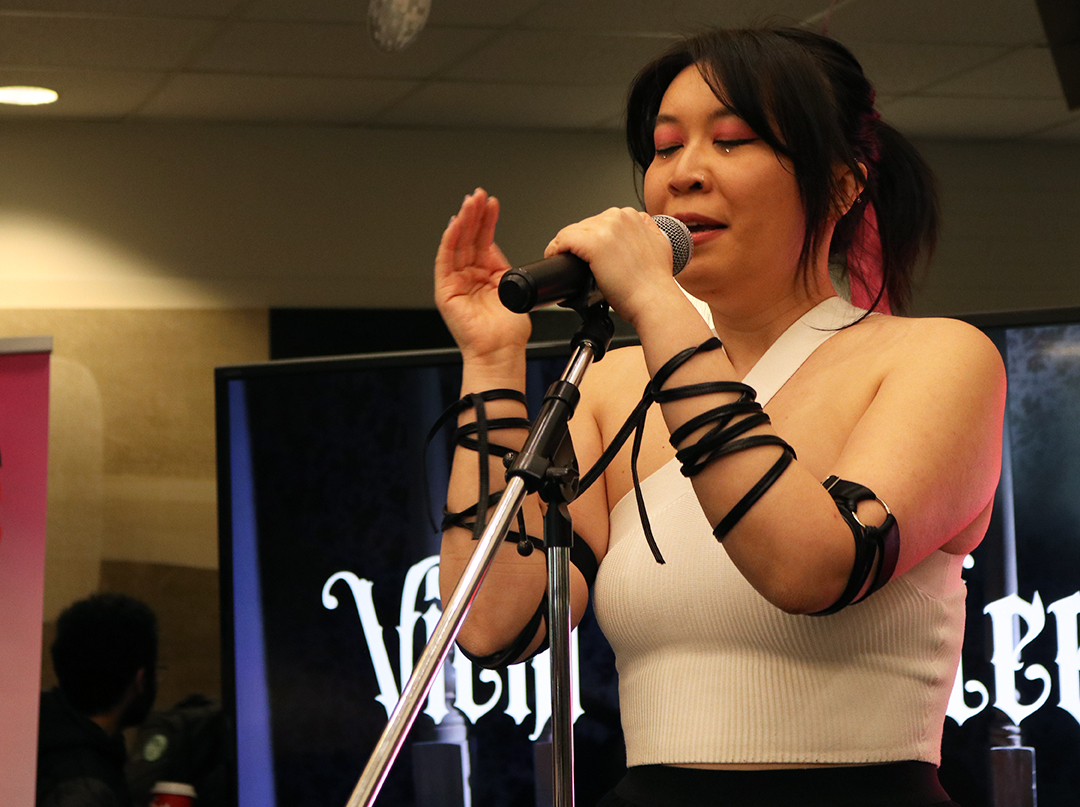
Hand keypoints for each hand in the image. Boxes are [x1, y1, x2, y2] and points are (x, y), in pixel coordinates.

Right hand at [435, 189, 530, 361]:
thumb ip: (502, 267)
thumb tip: (496, 247)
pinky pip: (445, 259)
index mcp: (485, 276)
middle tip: (480, 196)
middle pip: (469, 239)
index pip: (483, 241)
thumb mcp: (512, 288)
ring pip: (457, 244)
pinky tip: (457, 223)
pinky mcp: (445, 291)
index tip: (492, 204)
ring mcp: (456, 283)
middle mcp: (469, 277)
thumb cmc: (508, 331)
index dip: (487, 221)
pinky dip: (450, 239)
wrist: (500, 351)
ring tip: (471, 202)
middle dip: (475, 215)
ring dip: (463, 221)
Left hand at [543, 207, 681, 325]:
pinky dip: (555, 249)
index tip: (587, 252)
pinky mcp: (592, 243)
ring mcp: (605, 229)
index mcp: (633, 216)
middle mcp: (619, 217)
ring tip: (563, 260)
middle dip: (579, 243)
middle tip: (577, 261)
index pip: (600, 222)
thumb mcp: (660, 244)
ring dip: (565, 246)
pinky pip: (563, 240)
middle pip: (585, 225)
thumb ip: (647, 232)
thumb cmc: (654, 282)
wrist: (654, 299)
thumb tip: (634, 236)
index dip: (591, 238)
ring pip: (572, 231)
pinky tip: (555, 258)